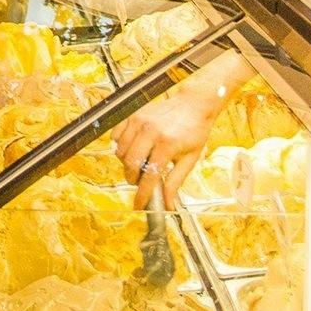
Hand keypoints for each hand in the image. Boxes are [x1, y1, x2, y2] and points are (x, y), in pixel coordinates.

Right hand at [114, 82, 221, 208]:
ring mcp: (139, 121)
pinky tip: (133, 148)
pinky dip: (120, 146)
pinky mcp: (133, 115)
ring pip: (120, 152)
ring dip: (127, 164)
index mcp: (167, 144)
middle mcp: (150, 132)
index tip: (138, 206)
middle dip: (133, 178)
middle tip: (141, 180)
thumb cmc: (194, 131)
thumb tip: (168, 206)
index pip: (149, 177)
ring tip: (140, 164)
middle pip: (130, 165)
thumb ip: (175, 183)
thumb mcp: (190, 159)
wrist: (193, 104)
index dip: (142, 195)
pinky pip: (116, 137)